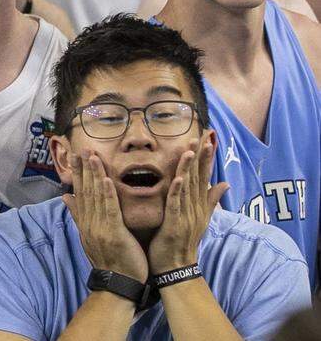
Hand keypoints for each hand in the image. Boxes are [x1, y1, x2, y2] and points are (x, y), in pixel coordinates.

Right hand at [63, 151, 149, 282]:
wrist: (118, 282)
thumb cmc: (109, 258)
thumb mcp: (90, 235)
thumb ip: (78, 214)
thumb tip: (66, 196)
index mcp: (85, 221)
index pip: (79, 192)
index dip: (77, 172)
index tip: (75, 155)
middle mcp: (89, 222)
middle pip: (85, 190)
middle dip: (83, 168)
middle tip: (81, 148)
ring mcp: (100, 227)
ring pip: (96, 196)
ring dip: (94, 175)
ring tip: (92, 156)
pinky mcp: (114, 232)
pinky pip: (110, 210)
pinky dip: (108, 194)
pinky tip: (106, 179)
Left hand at [148, 135, 228, 272]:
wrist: (176, 266)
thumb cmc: (183, 240)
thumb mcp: (200, 217)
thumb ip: (211, 199)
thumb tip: (225, 182)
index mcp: (200, 204)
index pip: (205, 175)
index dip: (207, 156)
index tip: (210, 136)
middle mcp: (196, 207)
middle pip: (199, 177)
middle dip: (202, 155)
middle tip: (205, 134)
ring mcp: (186, 214)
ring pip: (188, 186)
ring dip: (190, 167)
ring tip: (192, 148)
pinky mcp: (175, 223)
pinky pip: (176, 204)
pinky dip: (178, 190)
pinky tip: (179, 177)